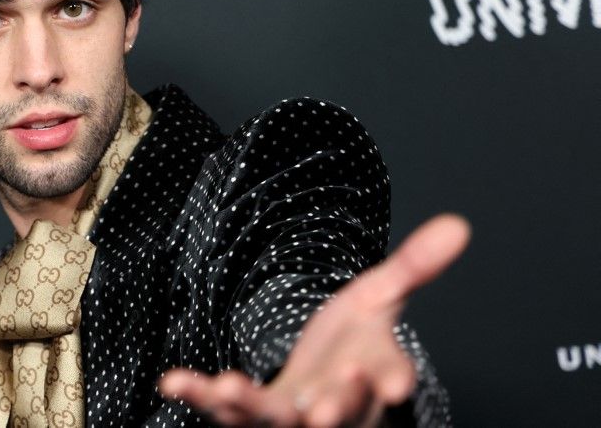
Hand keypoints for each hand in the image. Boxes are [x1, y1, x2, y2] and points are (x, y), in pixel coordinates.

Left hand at [157, 213, 470, 426]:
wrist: (320, 380)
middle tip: (323, 411)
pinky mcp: (250, 417)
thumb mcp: (380, 299)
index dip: (391, 380)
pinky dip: (200, 397)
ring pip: (274, 421)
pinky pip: (224, 412)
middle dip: (334, 407)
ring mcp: (291, 417)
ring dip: (250, 407)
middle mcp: (335, 404)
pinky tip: (173, 381)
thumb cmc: (353, 345)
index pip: (388, 379)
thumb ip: (414, 267)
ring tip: (227, 389)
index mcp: (372, 375)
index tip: (395, 384)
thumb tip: (458, 224)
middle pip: (339, 411)